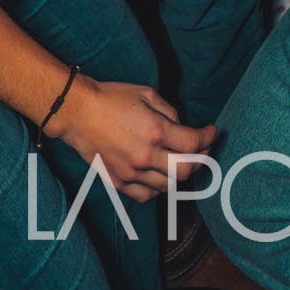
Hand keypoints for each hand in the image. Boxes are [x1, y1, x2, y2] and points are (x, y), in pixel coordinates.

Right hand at [53, 75, 215, 200]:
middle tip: (202, 148)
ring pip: (169, 186)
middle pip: (186, 170)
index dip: (208, 137)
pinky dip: (159, 188)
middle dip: (201, 159)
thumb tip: (181, 127)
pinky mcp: (118, 182)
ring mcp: (131, 173)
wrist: (78, 112)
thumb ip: (170, 112)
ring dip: (181, 173)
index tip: (211, 131)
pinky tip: (160, 175)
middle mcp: (145, 156)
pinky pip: (147, 195)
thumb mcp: (147, 94)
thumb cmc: (112, 98)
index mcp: (155, 131)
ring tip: (182, 160)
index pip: (193, 143)